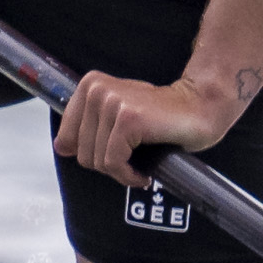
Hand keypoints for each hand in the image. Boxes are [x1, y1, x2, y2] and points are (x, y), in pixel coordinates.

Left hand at [53, 68, 242, 182]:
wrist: (200, 109)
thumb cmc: (161, 117)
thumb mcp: (117, 117)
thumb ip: (89, 127)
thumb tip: (61, 147)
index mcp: (90, 85)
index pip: (67, 137)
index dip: (92, 154)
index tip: (114, 154)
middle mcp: (97, 90)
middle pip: (82, 152)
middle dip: (108, 165)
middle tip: (132, 160)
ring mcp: (111, 103)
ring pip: (97, 160)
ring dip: (121, 171)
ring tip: (140, 164)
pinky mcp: (128, 119)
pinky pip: (113, 163)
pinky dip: (128, 176)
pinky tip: (144, 173)